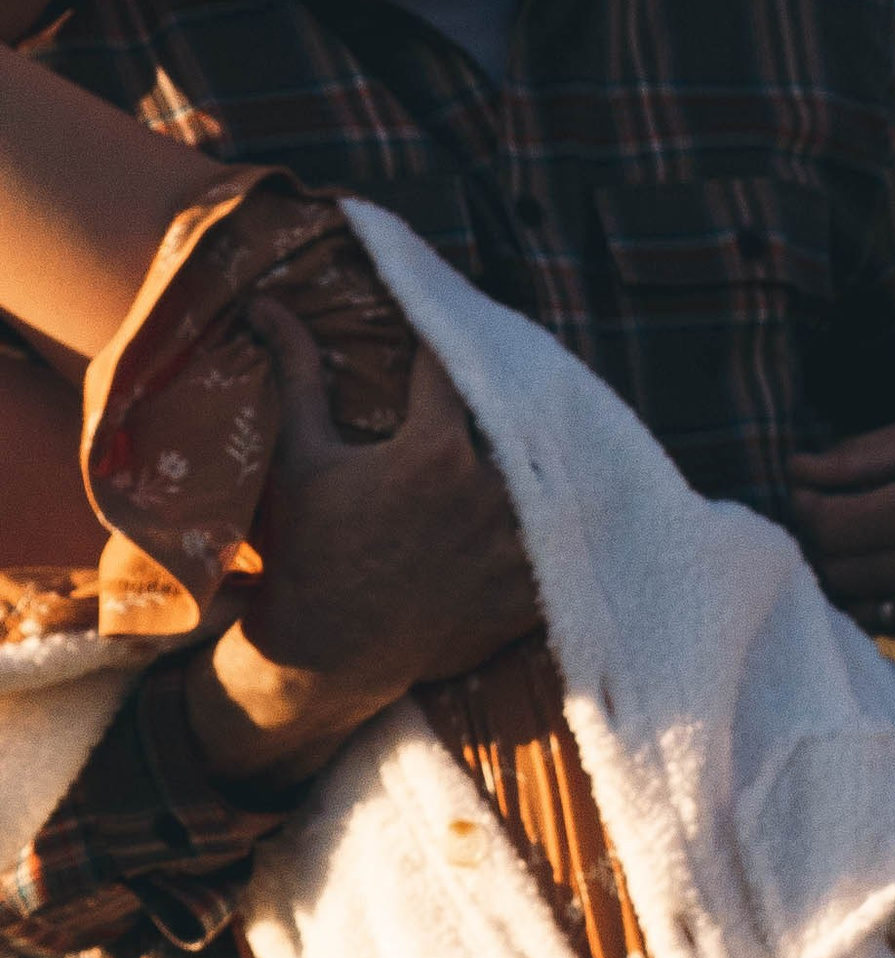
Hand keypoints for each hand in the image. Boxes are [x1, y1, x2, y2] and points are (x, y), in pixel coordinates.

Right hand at [183, 301, 540, 789]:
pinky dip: (562, 520)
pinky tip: (559, 499)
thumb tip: (266, 304)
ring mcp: (518, 547)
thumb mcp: (301, 456)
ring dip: (547, 456)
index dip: (450, 342)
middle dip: (513, 394)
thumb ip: (299, 374)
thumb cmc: (310, 549)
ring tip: (550, 430)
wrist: (331, 653)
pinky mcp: (533, 591)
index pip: (458, 369)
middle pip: (522, 419)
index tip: (445, 327)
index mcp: (436, 451)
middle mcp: (490, 495)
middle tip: (511, 373)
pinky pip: (564, 541)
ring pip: (553, 478)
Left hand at [787, 412, 894, 641]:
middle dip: (821, 541)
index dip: (805, 505)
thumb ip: (861, 455)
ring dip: (844, 575)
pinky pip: (892, 628)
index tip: (808, 488)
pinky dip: (877, 601)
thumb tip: (796, 472)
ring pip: (858, 606)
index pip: (832, 524)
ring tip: (858, 544)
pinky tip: (890, 571)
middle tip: (831, 515)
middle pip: (839, 569)